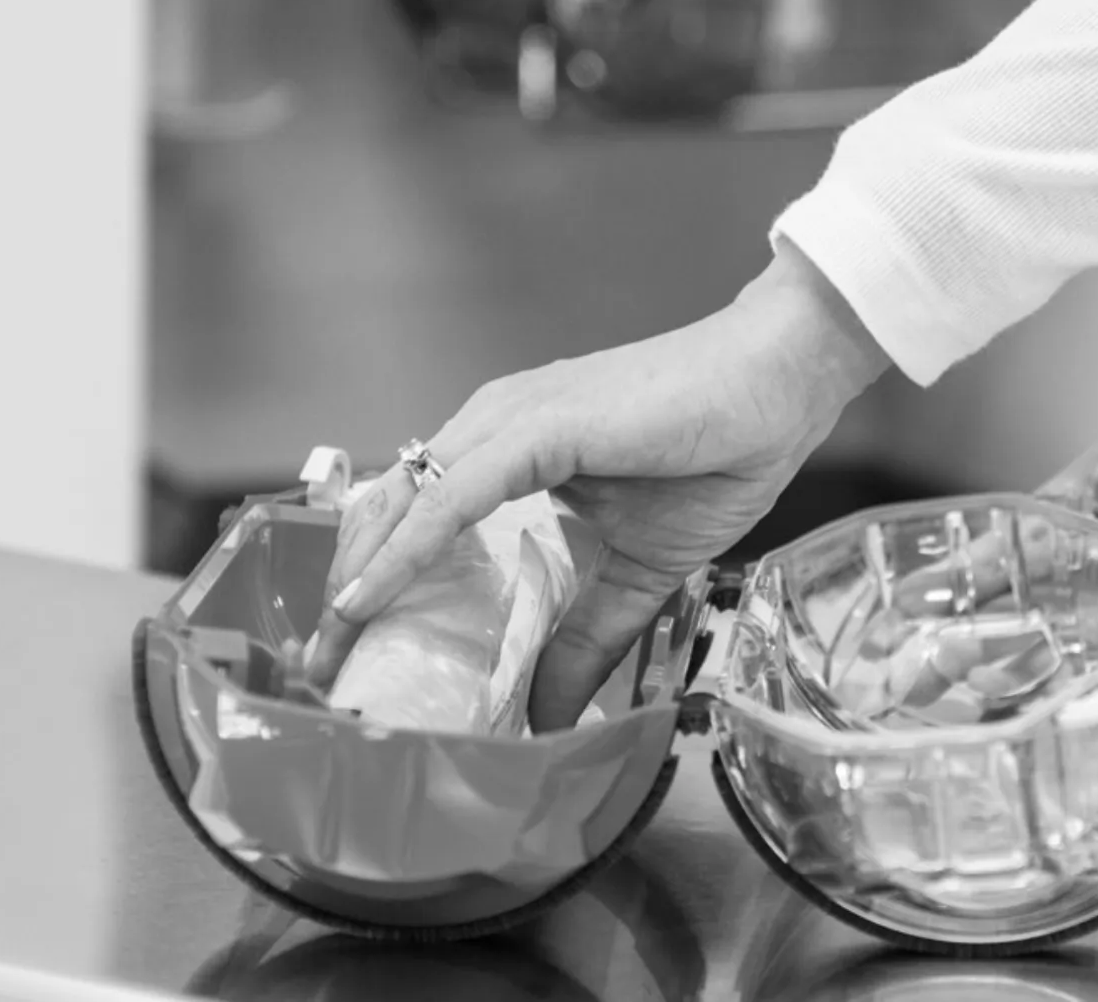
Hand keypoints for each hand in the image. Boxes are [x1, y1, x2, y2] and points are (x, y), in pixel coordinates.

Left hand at [307, 247, 890, 729]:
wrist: (779, 384)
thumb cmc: (719, 452)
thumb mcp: (639, 572)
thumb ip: (586, 638)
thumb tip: (549, 714)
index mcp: (509, 450)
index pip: (417, 516)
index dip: (374, 580)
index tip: (346, 652)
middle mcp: (492, 427)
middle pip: (388, 510)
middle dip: (344, 589)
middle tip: (319, 667)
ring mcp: (507, 421)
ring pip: (402, 501)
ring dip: (358, 576)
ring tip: (330, 646)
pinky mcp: (536, 427)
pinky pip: (450, 497)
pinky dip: (404, 551)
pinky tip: (371, 598)